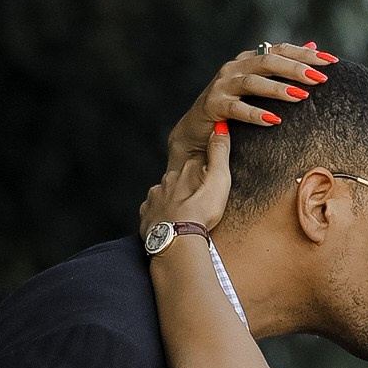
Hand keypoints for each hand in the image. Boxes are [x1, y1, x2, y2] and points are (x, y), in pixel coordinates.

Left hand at [140, 122, 231, 242]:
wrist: (178, 239)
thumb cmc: (201, 212)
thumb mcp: (219, 179)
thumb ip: (219, 154)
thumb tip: (220, 127)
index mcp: (185, 170)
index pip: (194, 164)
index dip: (201, 172)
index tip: (207, 183)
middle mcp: (167, 180)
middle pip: (177, 179)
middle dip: (185, 187)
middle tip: (197, 201)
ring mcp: (154, 198)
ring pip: (164, 195)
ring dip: (172, 202)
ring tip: (184, 215)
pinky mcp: (147, 215)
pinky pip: (153, 212)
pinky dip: (160, 215)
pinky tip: (169, 223)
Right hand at [164, 41, 332, 178]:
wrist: (197, 129)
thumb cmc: (233, 105)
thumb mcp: (259, 83)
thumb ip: (283, 65)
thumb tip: (313, 45)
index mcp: (249, 59)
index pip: (281, 50)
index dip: (306, 54)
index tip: (332, 61)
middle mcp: (235, 67)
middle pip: (268, 61)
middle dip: (296, 69)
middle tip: (319, 78)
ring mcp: (222, 85)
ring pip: (253, 82)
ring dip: (279, 89)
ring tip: (301, 97)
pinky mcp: (213, 105)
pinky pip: (236, 108)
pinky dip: (255, 114)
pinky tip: (273, 120)